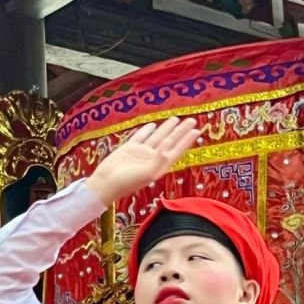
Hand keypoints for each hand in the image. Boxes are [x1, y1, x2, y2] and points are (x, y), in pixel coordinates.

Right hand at [86, 117, 202, 205]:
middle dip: (181, 131)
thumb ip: (159, 158)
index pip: (176, 150)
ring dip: (167, 128)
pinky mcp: (129, 148)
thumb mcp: (147, 173)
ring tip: (176, 119)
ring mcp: (140, 153)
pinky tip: (153, 125)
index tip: (197, 130)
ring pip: (157, 137)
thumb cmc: (126, 183)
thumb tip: (167, 144)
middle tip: (192, 120)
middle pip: (169, 141)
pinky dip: (147, 130)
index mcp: (158, 166)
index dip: (187, 140)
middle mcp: (151, 158)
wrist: (105, 184)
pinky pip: (141, 137)